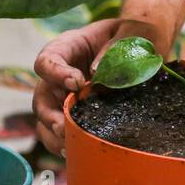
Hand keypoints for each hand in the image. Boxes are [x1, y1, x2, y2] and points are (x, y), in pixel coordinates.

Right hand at [31, 17, 169, 153]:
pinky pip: (59, 133)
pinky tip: (76, 153)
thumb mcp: (131, 31)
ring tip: (69, 147)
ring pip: (45, 119)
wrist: (143, 48)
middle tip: (64, 127)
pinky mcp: (74, 114)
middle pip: (41, 96)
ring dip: (53, 135)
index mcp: (67, 48)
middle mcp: (59, 75)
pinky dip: (63, 144)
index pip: (47, 60)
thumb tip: (97, 73)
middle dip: (50, 114)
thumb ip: (117, 45)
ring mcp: (64, 97)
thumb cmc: (134, 36)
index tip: (76, 83)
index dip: (56, 73)